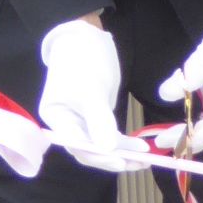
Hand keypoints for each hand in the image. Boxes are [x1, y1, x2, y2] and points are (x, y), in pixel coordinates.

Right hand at [37, 18, 137, 170]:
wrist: (86, 40)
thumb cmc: (81, 60)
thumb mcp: (89, 89)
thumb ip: (98, 120)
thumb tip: (108, 149)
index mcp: (56, 118)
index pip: (77, 145)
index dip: (99, 156)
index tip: (121, 160)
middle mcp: (66, 124)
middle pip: (89, 150)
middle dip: (114, 158)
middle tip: (140, 162)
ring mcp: (82, 122)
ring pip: (101, 146)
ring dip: (123, 153)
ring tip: (146, 159)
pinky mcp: (96, 118)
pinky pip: (109, 136)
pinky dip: (124, 143)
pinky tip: (140, 149)